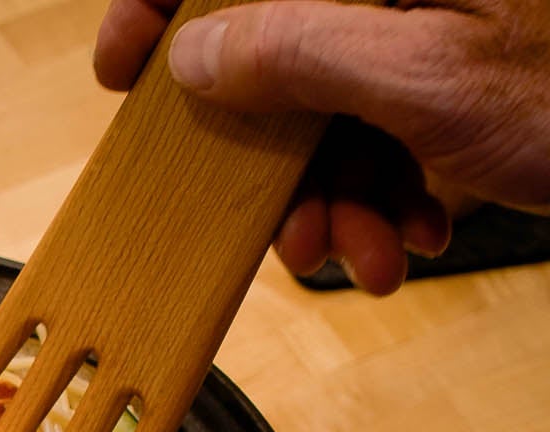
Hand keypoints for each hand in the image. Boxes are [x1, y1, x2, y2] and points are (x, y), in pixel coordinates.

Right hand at [94, 0, 549, 293]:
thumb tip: (197, 55)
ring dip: (335, 202)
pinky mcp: (458, 78)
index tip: (127, 74)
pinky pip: (380, 130)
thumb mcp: (425, 75)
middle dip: (277, 164)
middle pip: (277, 52)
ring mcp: (431, 26)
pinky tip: (419, 230)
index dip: (161, 7)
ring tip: (375, 253)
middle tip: (293, 234)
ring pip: (326, 109)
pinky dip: (387, 195)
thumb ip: (298, 52)